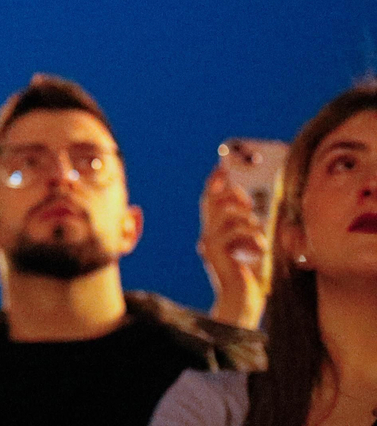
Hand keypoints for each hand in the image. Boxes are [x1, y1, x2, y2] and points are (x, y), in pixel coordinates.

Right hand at [197, 168, 268, 328]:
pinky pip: (233, 230)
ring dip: (249, 221)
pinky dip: (252, 236)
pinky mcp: (214, 250)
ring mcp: (209, 242)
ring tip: (260, 235)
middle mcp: (208, 235)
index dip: (214, 182)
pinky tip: (260, 250)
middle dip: (233, 196)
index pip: (209, 201)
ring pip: (226, 214)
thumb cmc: (253, 278)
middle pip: (213, 201)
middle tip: (251, 204)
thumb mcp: (253, 247)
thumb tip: (253, 208)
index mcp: (215, 234)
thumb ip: (249, 229)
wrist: (243, 302)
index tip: (222, 167)